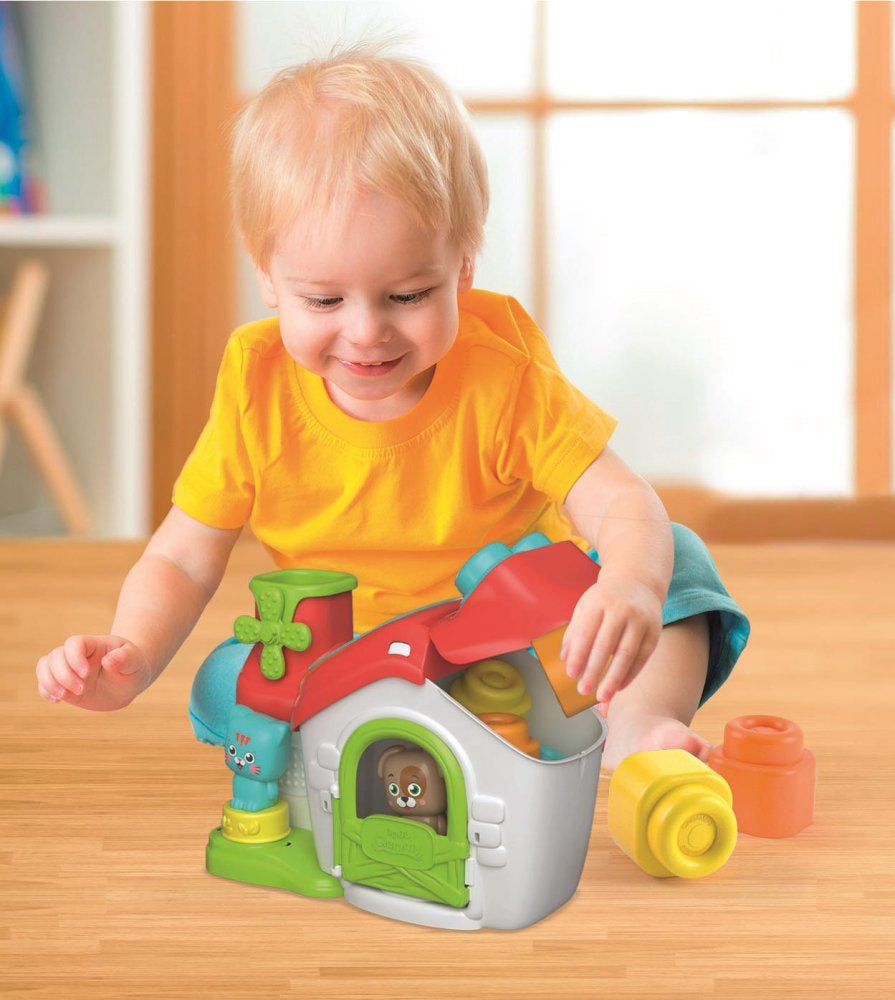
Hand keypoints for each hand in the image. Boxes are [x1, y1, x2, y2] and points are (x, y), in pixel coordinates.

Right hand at [36, 635, 152, 711]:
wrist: (128, 682)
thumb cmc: (133, 667)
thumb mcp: (135, 662)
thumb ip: (125, 658)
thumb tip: (108, 661)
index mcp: (94, 644)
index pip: (74, 643)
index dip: (74, 658)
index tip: (86, 673)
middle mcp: (77, 655)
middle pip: (56, 656)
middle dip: (64, 675)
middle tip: (82, 690)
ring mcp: (69, 669)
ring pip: (45, 666)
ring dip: (49, 682)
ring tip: (63, 696)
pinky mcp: (64, 684)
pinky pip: (44, 682)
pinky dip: (45, 690)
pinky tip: (57, 700)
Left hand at [561, 573, 662, 711]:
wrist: (637, 581)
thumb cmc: (605, 599)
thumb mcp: (585, 607)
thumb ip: (574, 632)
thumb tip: (565, 660)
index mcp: (598, 602)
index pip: (586, 632)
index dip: (578, 655)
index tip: (571, 675)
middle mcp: (621, 609)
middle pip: (606, 645)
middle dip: (594, 671)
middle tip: (583, 691)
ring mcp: (640, 620)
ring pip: (626, 654)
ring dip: (613, 678)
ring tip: (602, 697)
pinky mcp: (654, 631)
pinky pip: (642, 657)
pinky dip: (630, 674)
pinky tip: (619, 687)